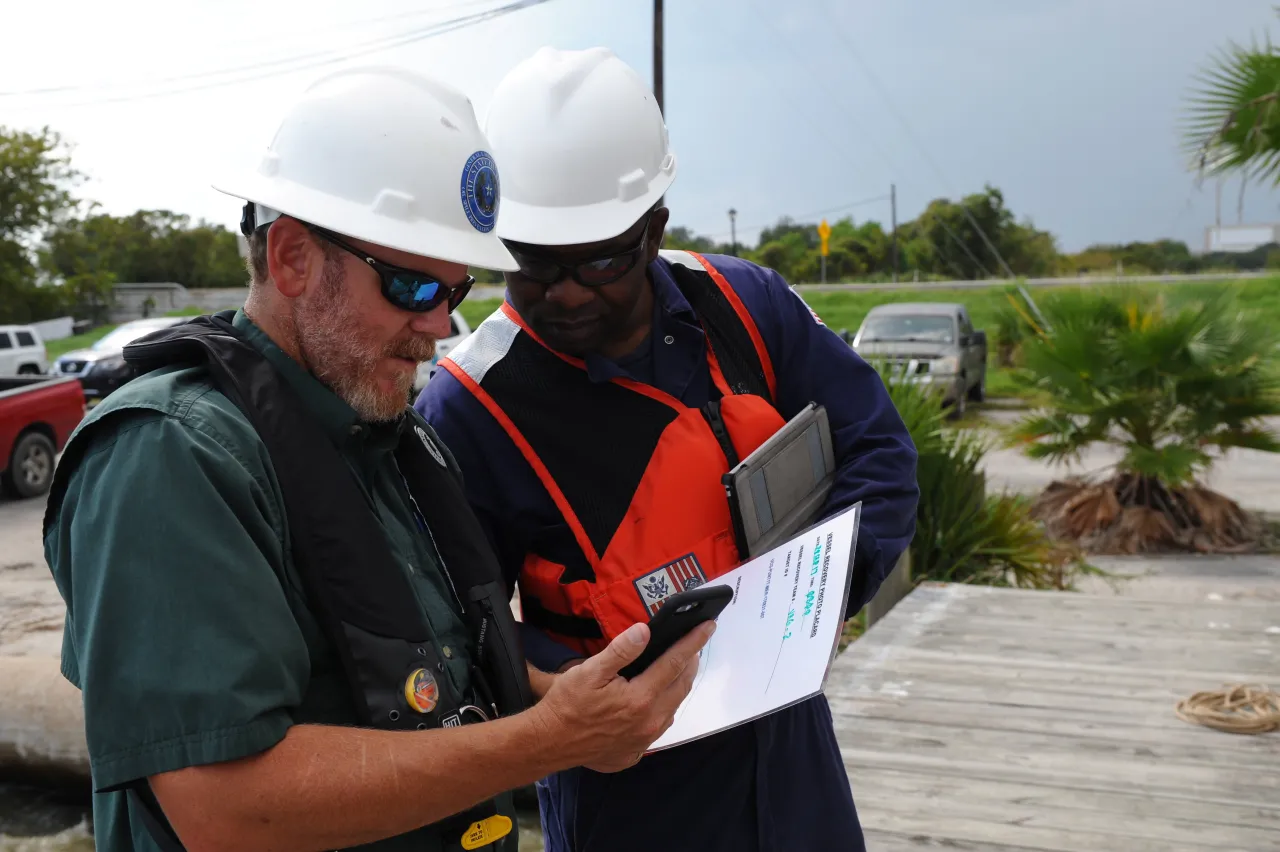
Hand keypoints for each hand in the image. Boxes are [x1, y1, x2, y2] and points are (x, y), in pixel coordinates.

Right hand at [532, 621, 712, 772]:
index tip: (708, 626)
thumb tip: (645, 631)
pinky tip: (659, 694)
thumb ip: (620, 651)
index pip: (675, 663)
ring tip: (680, 664)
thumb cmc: (567, 706)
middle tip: (694, 642)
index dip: (692, 642)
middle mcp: (649, 720)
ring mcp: (646, 737)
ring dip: (680, 683)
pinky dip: (667, 703)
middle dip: (691, 661)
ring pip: (675, 705)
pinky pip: (663, 721)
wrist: (550, 744)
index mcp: (640, 698)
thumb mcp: (589, 671)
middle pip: (682, 685)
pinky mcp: (638, 747)